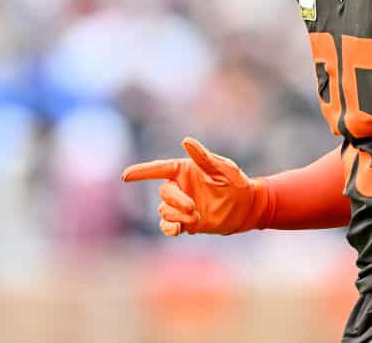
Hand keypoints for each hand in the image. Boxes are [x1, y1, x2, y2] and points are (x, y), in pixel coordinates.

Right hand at [122, 137, 268, 235]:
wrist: (245, 207)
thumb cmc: (236, 183)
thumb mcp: (223, 168)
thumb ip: (204, 157)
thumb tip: (186, 141)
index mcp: (185, 170)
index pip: (158, 169)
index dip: (141, 172)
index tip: (125, 176)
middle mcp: (179, 186)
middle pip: (163, 193)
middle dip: (175, 201)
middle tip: (193, 207)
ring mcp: (180, 205)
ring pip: (164, 211)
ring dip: (177, 215)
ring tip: (196, 216)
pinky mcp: (185, 222)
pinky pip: (168, 226)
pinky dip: (169, 228)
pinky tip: (177, 230)